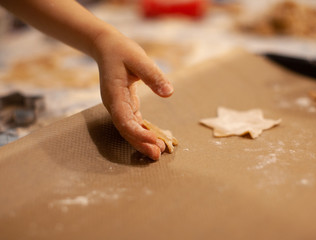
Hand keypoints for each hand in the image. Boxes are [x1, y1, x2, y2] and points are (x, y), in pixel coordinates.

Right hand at [93, 29, 173, 159]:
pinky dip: (143, 131)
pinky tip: (154, 138)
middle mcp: (114, 104)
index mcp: (114, 95)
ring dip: (142, 140)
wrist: (107, 47)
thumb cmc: (122, 51)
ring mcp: (118, 106)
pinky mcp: (124, 104)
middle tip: (157, 155)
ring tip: (158, 151)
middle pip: (126, 129)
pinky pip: (133, 122)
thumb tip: (169, 93)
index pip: (124, 120)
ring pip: (129, 128)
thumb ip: (153, 76)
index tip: (153, 140)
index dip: (137, 133)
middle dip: (141, 143)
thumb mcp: (139, 59)